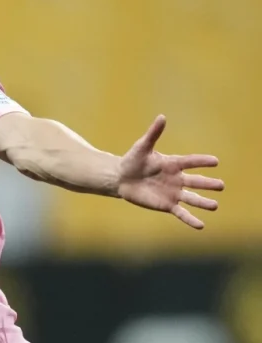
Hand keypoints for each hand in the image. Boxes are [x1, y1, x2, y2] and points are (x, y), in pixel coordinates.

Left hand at [117, 115, 223, 229]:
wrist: (121, 178)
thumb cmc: (132, 161)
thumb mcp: (142, 147)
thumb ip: (153, 134)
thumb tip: (162, 117)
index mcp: (173, 164)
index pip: (190, 162)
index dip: (202, 162)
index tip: (215, 161)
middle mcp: (177, 179)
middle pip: (196, 182)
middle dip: (208, 184)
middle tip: (221, 185)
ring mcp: (173, 193)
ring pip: (192, 199)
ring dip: (203, 202)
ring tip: (215, 206)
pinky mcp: (167, 205)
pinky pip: (181, 213)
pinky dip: (190, 219)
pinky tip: (201, 225)